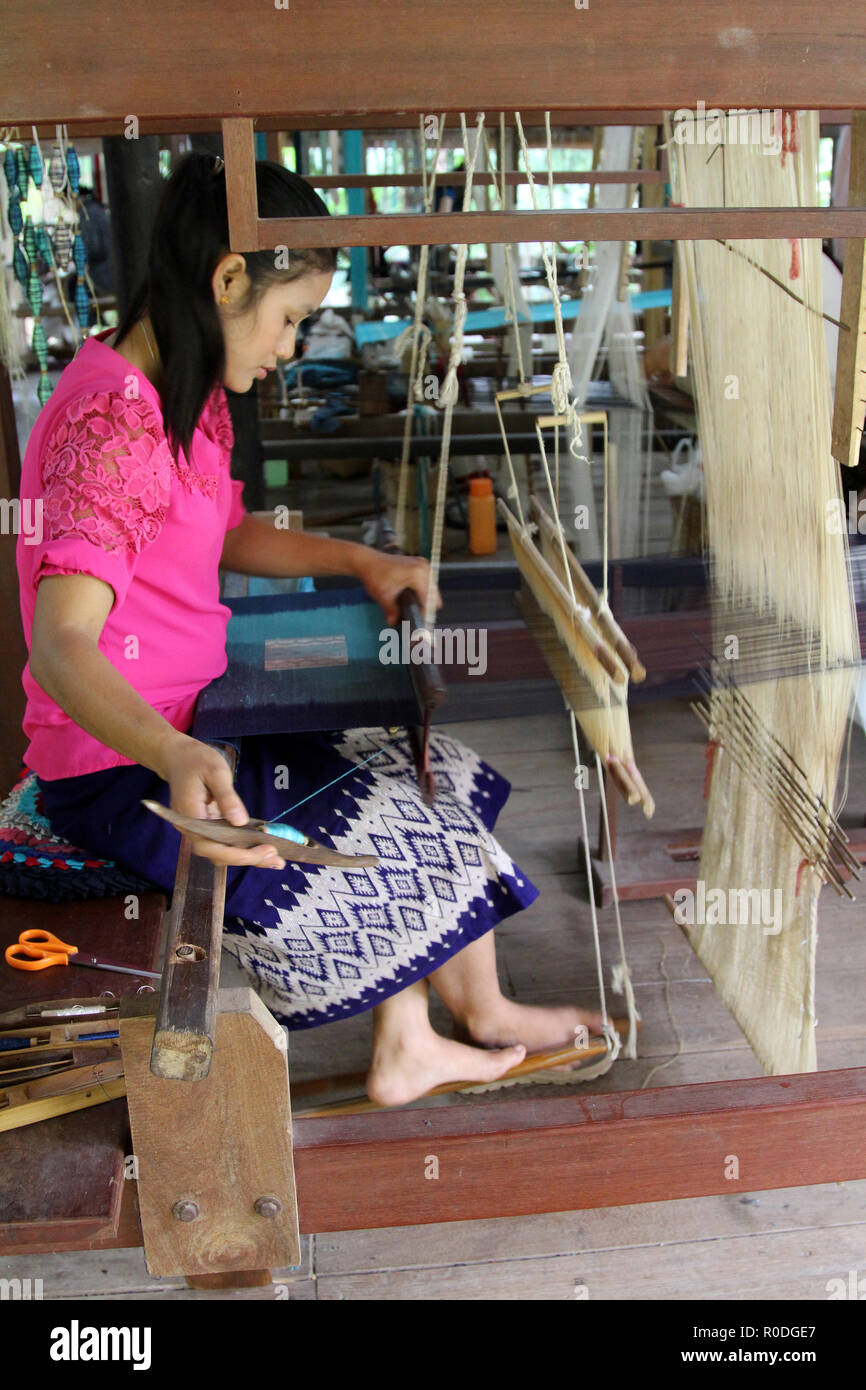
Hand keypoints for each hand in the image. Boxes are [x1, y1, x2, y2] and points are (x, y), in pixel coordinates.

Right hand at [159, 735, 285, 870]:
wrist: (177, 756)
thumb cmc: (196, 760)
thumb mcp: (215, 772)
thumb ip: (227, 797)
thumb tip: (240, 821)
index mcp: (190, 817)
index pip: (211, 846)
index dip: (238, 854)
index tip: (264, 850)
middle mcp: (192, 829)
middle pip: (218, 854)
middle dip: (248, 858)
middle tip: (278, 859)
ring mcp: (198, 829)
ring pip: (222, 851)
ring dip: (248, 856)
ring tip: (276, 859)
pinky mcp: (207, 827)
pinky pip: (224, 842)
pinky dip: (243, 847)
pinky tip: (262, 848)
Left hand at [355, 550, 441, 625]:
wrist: (368, 560)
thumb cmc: (374, 575)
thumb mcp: (383, 596)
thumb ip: (391, 612)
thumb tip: (393, 624)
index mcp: (417, 574)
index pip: (428, 598)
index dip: (425, 613)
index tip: (422, 624)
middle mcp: (424, 567)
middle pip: (433, 594)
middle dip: (427, 607)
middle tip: (419, 620)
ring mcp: (423, 564)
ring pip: (432, 588)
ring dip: (426, 600)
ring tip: (417, 611)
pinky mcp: (420, 564)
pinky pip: (428, 582)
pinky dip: (423, 592)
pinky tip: (414, 601)